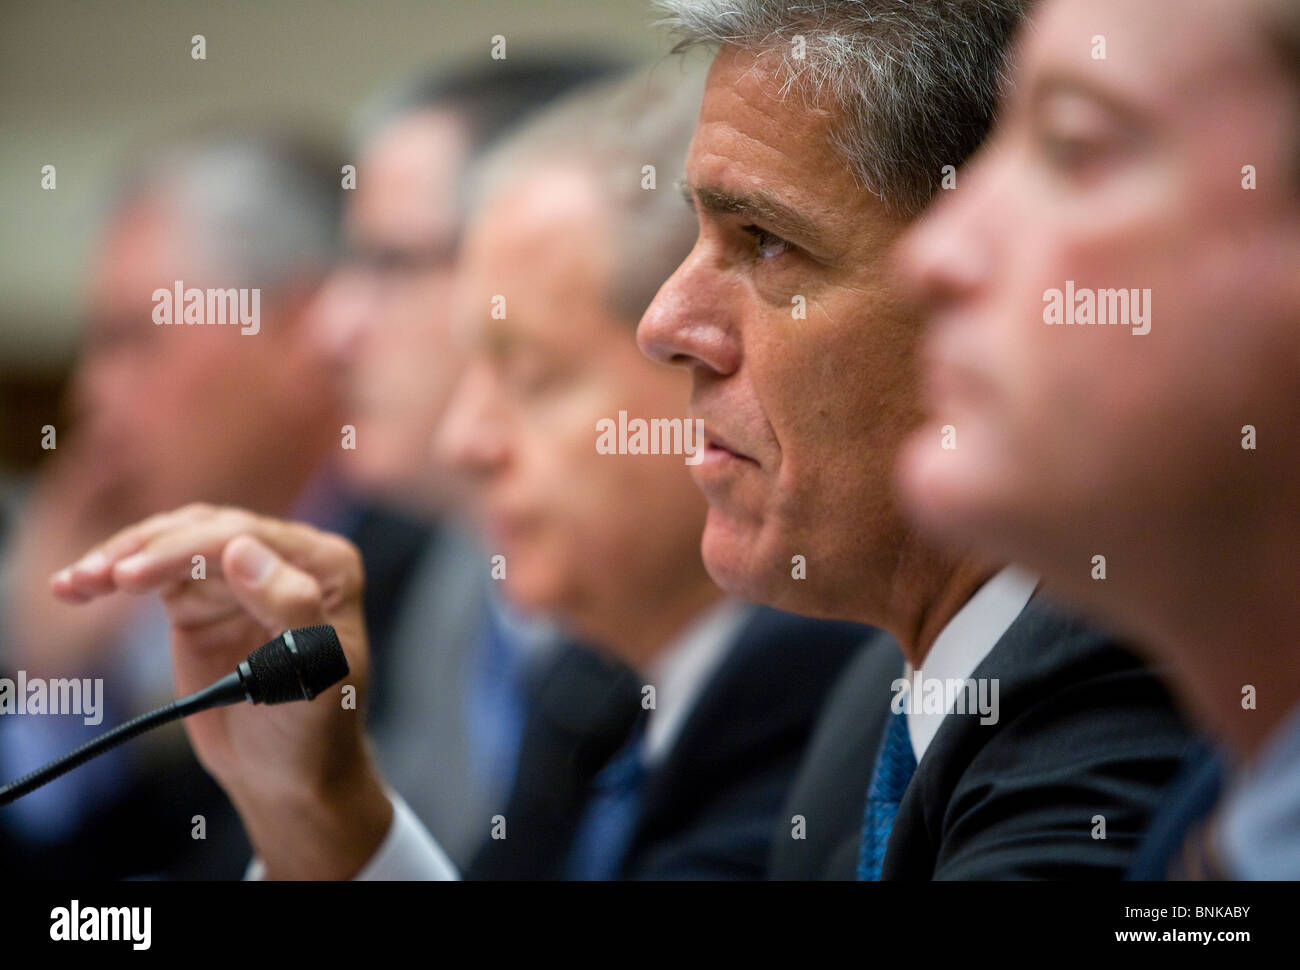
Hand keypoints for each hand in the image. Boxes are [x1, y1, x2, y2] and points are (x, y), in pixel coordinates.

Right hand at [51, 503, 391, 877]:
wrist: (287, 773)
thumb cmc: (313, 726)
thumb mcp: (312, 674)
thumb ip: (290, 607)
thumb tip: (242, 548)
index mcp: (326, 566)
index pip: (250, 538)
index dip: (189, 549)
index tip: (133, 576)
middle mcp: (286, 559)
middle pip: (207, 531)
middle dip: (149, 550)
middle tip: (98, 578)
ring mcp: (239, 576)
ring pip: (175, 543)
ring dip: (122, 556)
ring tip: (76, 582)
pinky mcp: (201, 597)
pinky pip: (155, 573)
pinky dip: (114, 574)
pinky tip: (75, 585)